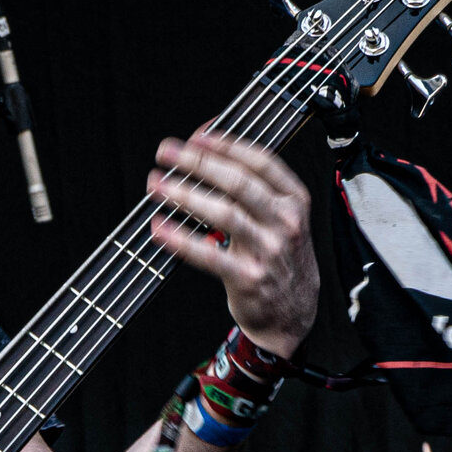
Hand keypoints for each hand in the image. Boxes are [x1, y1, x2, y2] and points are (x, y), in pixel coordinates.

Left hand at [146, 130, 318, 355]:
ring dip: (185, 195)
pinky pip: (209, 255)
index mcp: (294, 200)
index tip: (194, 137)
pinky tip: (159, 228)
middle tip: (165, 153)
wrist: (293, 314)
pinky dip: (180, 240)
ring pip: (224, 213)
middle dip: (198, 162)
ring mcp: (269, 250)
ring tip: (157, 185)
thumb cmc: (278, 257)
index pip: (260, 161)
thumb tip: (206, 144)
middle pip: (238, 182)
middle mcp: (285, 222)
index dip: (225, 144)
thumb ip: (251, 186)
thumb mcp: (279, 217)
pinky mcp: (249, 277)